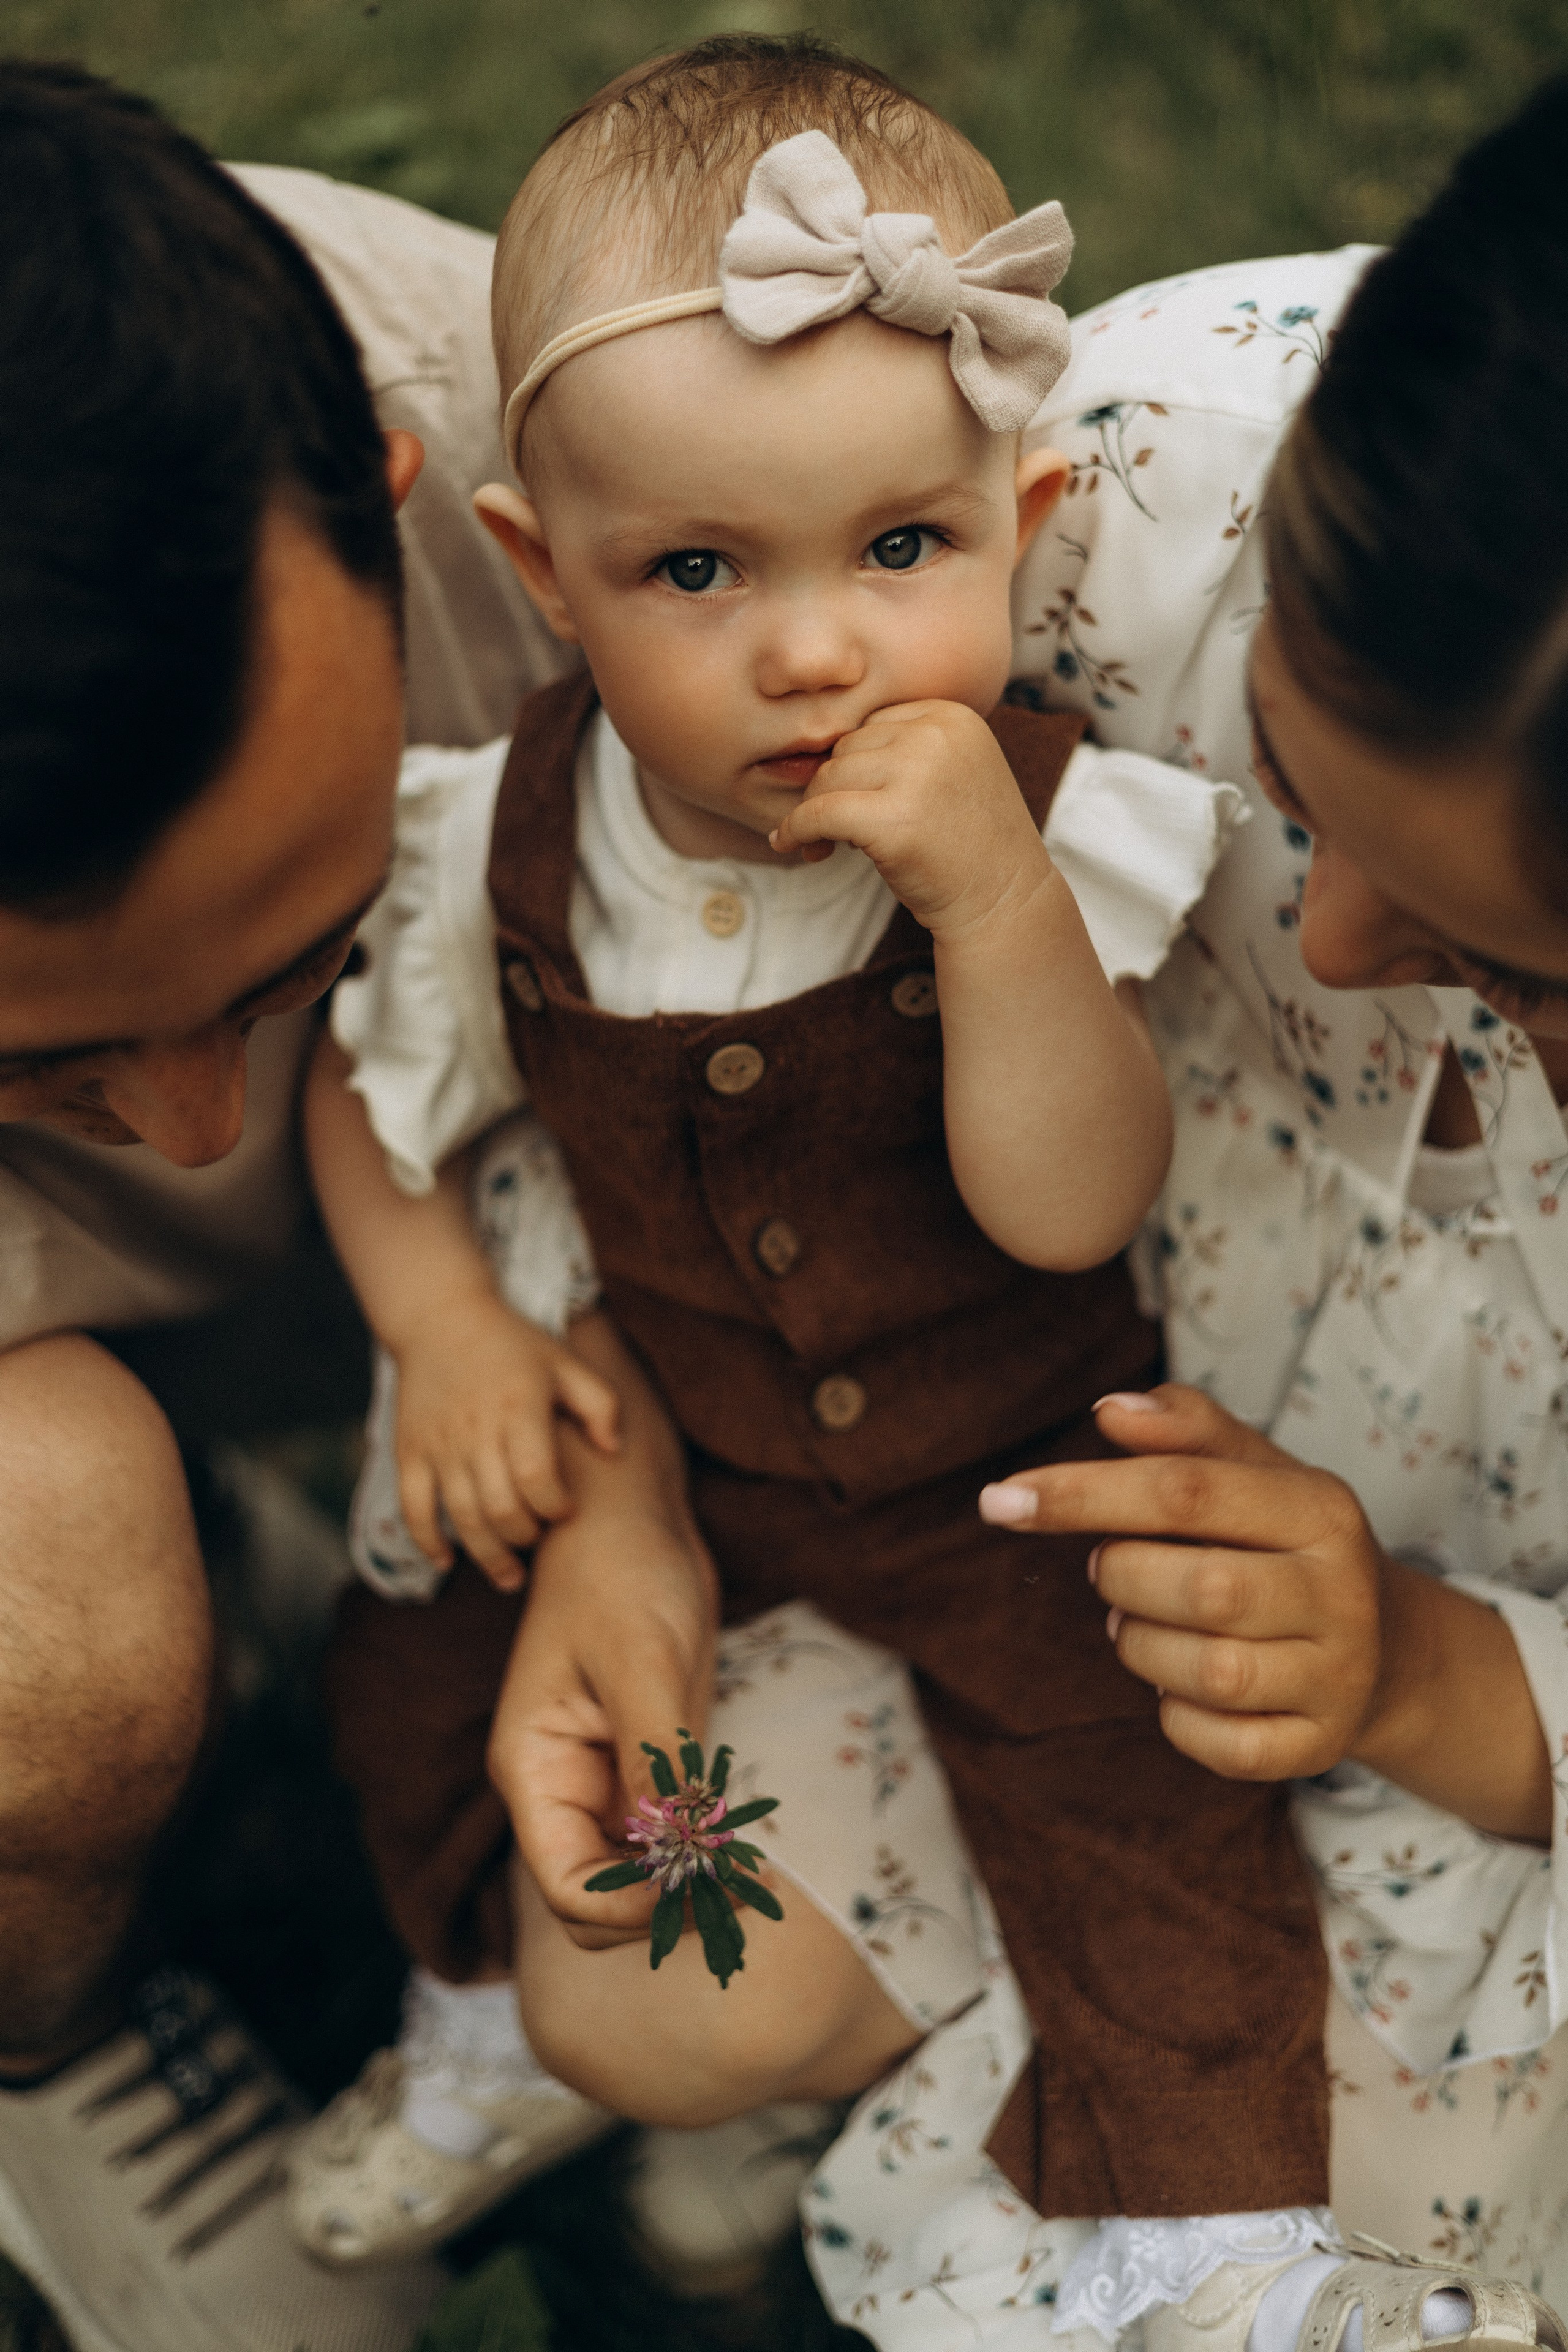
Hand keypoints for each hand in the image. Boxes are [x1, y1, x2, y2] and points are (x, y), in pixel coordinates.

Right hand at [392, 1291, 619, 1589]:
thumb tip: (614, 1451)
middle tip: (538, 1539)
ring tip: (510, 1575)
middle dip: (526, 1537)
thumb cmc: (514, 1346)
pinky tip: (448, 1561)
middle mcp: (476, 1429)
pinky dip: (429, 1541)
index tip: (567, 1509)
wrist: (441, 1319)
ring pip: (462, 1517)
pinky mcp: (409, 1453)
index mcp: (519, 1407)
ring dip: (487, 1555)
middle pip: (501, 1507)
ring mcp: (438, 1444)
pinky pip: (414, 1509)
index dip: (556, 1505)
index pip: (537, 1476)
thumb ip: (602, 1404)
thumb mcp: (567, 1363)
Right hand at [488, 1505, 718, 1946]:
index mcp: (535, 1769)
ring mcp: (600, 1779)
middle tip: (738, 1899)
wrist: (632, 1519)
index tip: (700, 1891)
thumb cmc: (622, 1574)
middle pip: (595, 1898)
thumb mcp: (643, 1661)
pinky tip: (743, 1852)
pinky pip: (662, 1838)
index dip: (630, 1907)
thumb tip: (677, 1850)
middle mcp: (560, 1787)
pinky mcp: (642, 1764)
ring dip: (684, 1892)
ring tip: (751, 1888)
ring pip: (632, 1877)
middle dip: (658, 1911)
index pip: (566, 1886)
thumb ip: (656, 1757)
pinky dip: (698, 1856)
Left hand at [769, 700, 1054, 942]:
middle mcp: (935, 736)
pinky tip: (791, 844)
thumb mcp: (952, 774)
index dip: (857, 764)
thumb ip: (904, 750)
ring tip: (833, 843)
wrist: (1004, 902)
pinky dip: (796, 829)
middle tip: (842, 831)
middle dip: (835, 788)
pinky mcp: (892, 821)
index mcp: (952, 716)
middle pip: (847, 747)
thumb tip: (820, 752)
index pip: (873, 724)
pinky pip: (818, 813)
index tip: (858, 800)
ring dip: (816, 811)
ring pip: (828, 777)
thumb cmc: (971, 845)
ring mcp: (916, 776)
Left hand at [979, 1383, 1387, 1778]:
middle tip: (1109, 1569)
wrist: (1387, 1649)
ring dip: (1142, 1646)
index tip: (1002, 1499)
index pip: (1186, 1490)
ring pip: (1211, 1673)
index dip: (1083, 1492)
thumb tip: (1112, 1410)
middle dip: (1123, 1577)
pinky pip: (1222, 1745)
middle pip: (1201, 1588)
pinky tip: (1176, 1683)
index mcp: (1321, 1509)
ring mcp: (1338, 1677)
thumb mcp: (1254, 1472)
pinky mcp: (1321, 1746)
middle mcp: (1342, 1594)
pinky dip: (1176, 1717)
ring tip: (1136, 1621)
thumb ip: (1184, 1430)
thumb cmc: (1286, 1545)